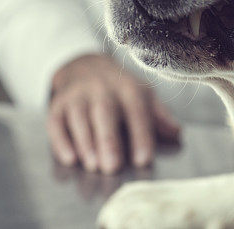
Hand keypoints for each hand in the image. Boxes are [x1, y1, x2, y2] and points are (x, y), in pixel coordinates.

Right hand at [48, 54, 179, 173]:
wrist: (85, 66)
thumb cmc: (120, 88)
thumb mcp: (143, 94)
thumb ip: (159, 115)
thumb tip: (177, 133)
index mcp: (128, 87)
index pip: (137, 111)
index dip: (141, 135)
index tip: (144, 159)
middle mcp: (102, 88)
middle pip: (105, 113)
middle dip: (109, 141)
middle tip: (113, 167)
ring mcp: (77, 96)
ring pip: (80, 118)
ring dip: (86, 143)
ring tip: (93, 166)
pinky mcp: (58, 105)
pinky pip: (56, 122)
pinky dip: (60, 141)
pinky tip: (69, 158)